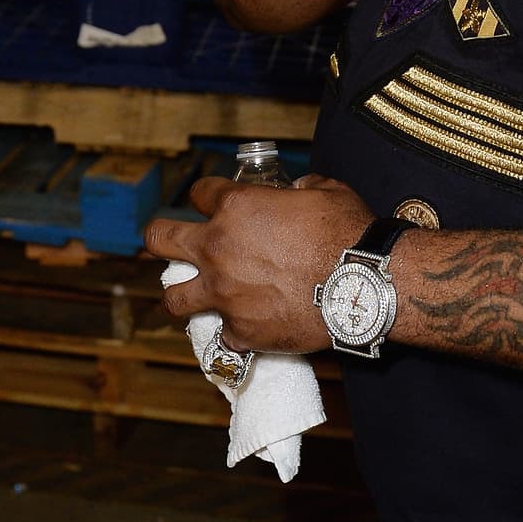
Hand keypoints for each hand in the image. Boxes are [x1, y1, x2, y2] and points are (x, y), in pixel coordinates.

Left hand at [146, 175, 372, 353]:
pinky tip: (246, 325)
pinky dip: (233, 330)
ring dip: (182, 292)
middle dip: (161, 236)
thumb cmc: (346, 233)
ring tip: (193, 293)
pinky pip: (223, 334)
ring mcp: (224, 294)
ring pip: (173, 297)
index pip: (200, 193)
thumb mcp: (325, 192)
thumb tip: (298, 190)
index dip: (207, 195)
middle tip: (169, 241)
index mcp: (236, 209)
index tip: (212, 201)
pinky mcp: (240, 331)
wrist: (362, 285)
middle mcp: (218, 250)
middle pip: (160, 239)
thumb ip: (302, 187)